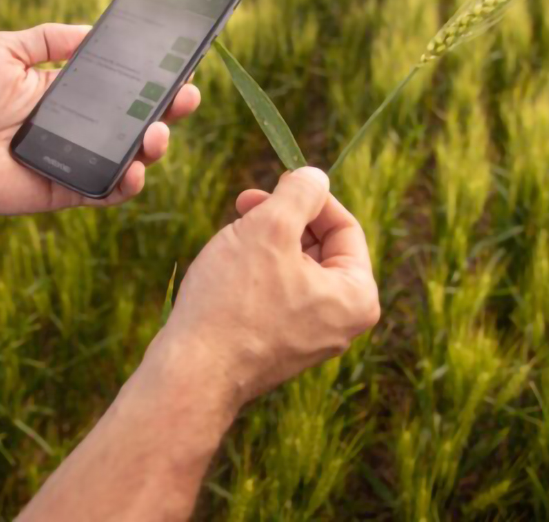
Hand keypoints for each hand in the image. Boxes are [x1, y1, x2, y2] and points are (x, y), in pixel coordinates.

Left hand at [0, 24, 200, 213]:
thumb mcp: (5, 49)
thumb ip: (50, 39)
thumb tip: (95, 30)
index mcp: (72, 96)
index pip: (125, 89)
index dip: (155, 82)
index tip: (181, 70)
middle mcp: (82, 129)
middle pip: (138, 124)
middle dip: (169, 113)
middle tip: (185, 99)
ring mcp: (78, 161)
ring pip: (130, 159)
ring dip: (153, 149)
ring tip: (156, 135)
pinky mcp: (67, 191)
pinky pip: (106, 192)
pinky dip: (126, 185)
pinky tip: (135, 170)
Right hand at [161, 167, 379, 407]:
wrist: (192, 372)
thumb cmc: (233, 300)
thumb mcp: (270, 228)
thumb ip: (301, 192)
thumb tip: (315, 176)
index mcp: (356, 297)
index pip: (345, 227)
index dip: (310, 197)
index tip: (276, 182)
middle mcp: (341, 322)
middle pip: (319, 247)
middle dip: (282, 220)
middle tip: (245, 205)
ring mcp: (309, 337)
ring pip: (292, 267)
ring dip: (264, 244)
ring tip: (231, 239)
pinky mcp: (278, 345)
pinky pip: (276, 293)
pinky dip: (254, 272)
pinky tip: (225, 270)